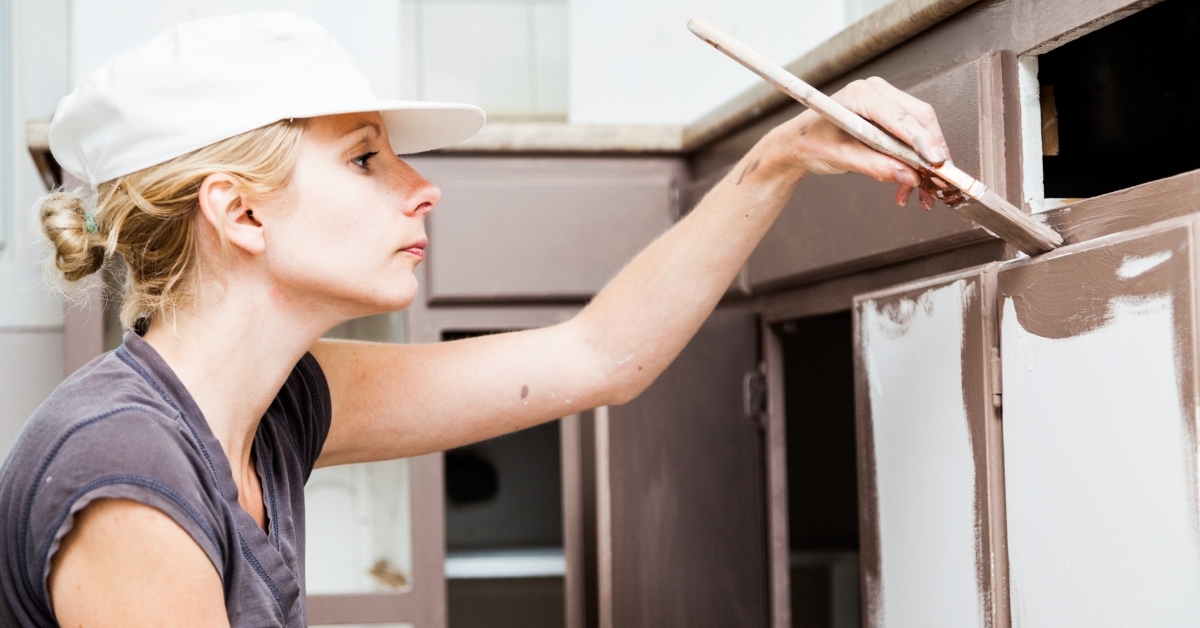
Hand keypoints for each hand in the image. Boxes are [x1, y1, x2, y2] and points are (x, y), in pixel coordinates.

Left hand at [766, 76, 951, 209]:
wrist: (798, 142)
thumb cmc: (811, 143)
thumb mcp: (840, 157)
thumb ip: (875, 166)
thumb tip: (909, 177)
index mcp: (861, 94)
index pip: (901, 117)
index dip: (922, 140)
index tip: (937, 162)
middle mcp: (877, 92)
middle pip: (920, 119)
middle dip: (932, 152)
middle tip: (937, 183)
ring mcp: (885, 101)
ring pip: (921, 129)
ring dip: (925, 161)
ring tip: (922, 193)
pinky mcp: (889, 116)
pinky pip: (912, 136)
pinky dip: (915, 161)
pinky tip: (909, 185)